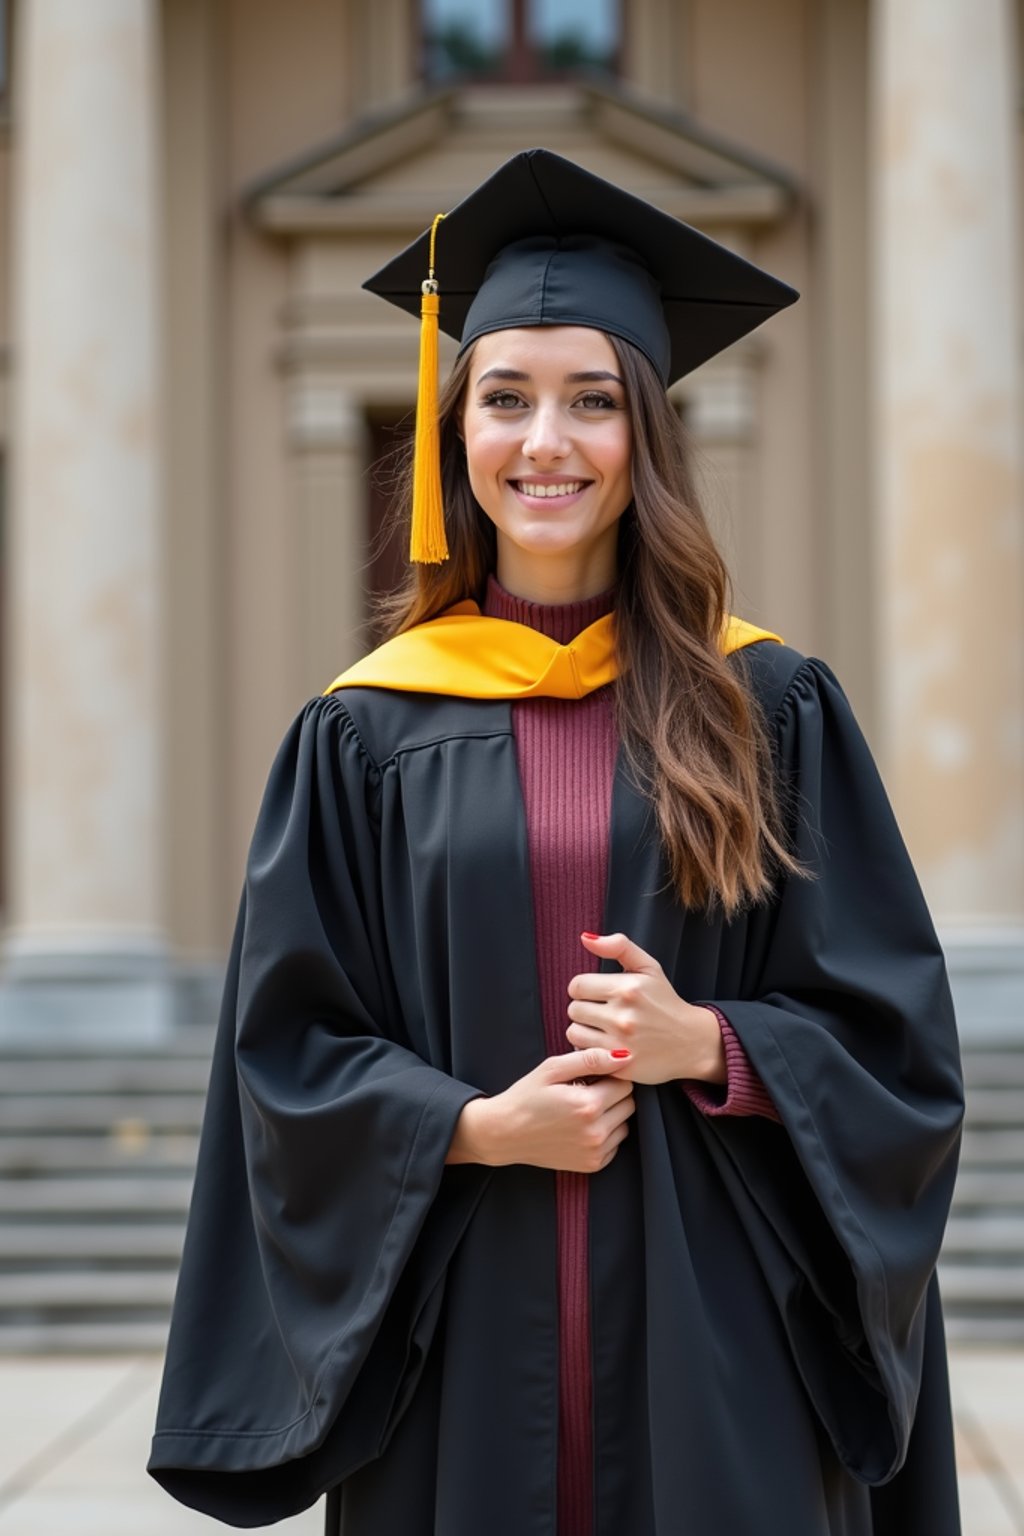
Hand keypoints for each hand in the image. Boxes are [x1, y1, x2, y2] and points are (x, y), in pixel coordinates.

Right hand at [446, 1048, 634, 1172]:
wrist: (505, 1133)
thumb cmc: (526, 1097)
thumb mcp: (552, 1069)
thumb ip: (590, 1059)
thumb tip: (624, 1056)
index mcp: (588, 1105)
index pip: (625, 1083)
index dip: (611, 1076)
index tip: (592, 1077)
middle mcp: (596, 1132)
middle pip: (629, 1104)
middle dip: (614, 1094)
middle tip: (587, 1091)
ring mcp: (595, 1152)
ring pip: (625, 1124)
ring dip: (612, 1114)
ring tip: (584, 1109)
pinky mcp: (592, 1165)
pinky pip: (616, 1144)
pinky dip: (606, 1134)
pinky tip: (583, 1126)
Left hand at [565, 932, 725, 1086]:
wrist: (691, 1042)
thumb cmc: (665, 1002)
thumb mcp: (649, 968)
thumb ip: (618, 947)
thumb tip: (585, 938)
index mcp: (628, 988)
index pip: (577, 985)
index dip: (584, 989)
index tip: (598, 994)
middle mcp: (623, 1015)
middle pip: (573, 1009)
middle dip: (585, 1009)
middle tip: (602, 1013)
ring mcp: (621, 1042)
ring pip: (574, 1032)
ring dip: (584, 1030)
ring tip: (603, 1029)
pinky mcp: (620, 1065)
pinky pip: (584, 1054)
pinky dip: (590, 1050)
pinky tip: (605, 1045)